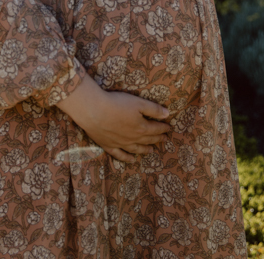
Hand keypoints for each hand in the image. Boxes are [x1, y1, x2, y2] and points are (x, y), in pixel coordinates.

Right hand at [55, 76, 170, 162]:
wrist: (93, 111)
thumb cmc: (117, 104)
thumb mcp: (138, 103)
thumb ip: (154, 109)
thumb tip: (167, 115)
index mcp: (142, 127)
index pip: (156, 129)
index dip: (164, 128)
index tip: (169, 128)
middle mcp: (133, 138)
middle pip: (148, 139)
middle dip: (157, 139)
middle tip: (164, 139)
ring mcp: (121, 144)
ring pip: (136, 149)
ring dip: (145, 150)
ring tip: (151, 151)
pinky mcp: (108, 145)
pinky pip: (120, 155)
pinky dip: (127, 158)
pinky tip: (132, 160)